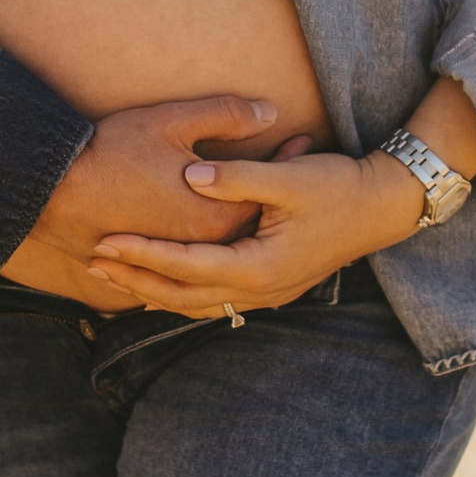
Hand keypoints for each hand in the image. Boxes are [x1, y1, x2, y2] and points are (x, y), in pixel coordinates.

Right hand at [11, 95, 285, 301]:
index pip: (268, 194)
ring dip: (241, 225)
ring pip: (222, 248)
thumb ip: (225, 115)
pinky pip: (189, 262)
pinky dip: (208, 247)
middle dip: (273, 194)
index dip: (287, 164)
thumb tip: (270, 112)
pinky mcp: (146, 266)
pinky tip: (215, 230)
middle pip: (250, 225)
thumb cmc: (110, 152)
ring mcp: (172, 260)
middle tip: (292, 162)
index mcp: (215, 218)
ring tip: (258, 199)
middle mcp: (199, 247)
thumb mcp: (171, 121)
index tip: (302, 142)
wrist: (51, 192)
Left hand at [93, 145, 425, 316]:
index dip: (143, 255)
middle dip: (136, 280)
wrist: (382, 207)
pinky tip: (156, 285)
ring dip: (153, 290)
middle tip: (93, 263)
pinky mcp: (268, 286)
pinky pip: (213, 298)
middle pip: (183, 295)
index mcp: (260, 266)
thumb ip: (237, 177)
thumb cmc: (338, 187)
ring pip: (196, 303)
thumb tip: (191, 173)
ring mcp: (265, 294)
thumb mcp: (289, 177)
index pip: (186, 266)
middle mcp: (260, 290)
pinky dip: (180, 292)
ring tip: (113, 275)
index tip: (105, 242)